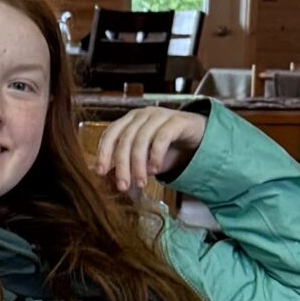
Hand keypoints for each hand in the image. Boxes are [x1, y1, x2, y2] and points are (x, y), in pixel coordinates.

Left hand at [93, 102, 207, 197]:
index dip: (103, 152)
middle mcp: (142, 115)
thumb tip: (105, 175)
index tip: (100, 172)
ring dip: (139, 164)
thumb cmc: (167, 147)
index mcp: (130, 120)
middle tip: (123, 185)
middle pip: (125, 139)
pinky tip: (155, 170)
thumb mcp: (145, 156)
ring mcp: (160, 115)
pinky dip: (156, 155)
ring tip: (141, 182)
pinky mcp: (177, 121)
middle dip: (122, 165)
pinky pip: (162, 137)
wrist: (198, 136)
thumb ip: (127, 163)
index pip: (111, 133)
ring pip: (142, 139)